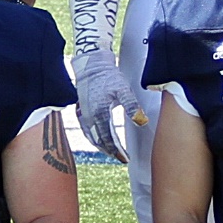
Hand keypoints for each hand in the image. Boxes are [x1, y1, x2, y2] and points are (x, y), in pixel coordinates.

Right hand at [68, 49, 146, 163]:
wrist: (91, 65)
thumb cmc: (108, 76)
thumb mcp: (123, 90)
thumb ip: (132, 106)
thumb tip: (141, 121)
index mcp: (100, 114)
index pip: (108, 139)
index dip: (117, 150)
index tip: (125, 158)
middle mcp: (89, 117)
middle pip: (99, 141)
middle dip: (110, 151)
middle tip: (120, 157)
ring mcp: (83, 114)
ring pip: (90, 137)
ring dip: (101, 146)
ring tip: (110, 151)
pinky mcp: (80, 110)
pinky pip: (85, 130)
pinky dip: (92, 138)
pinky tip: (97, 139)